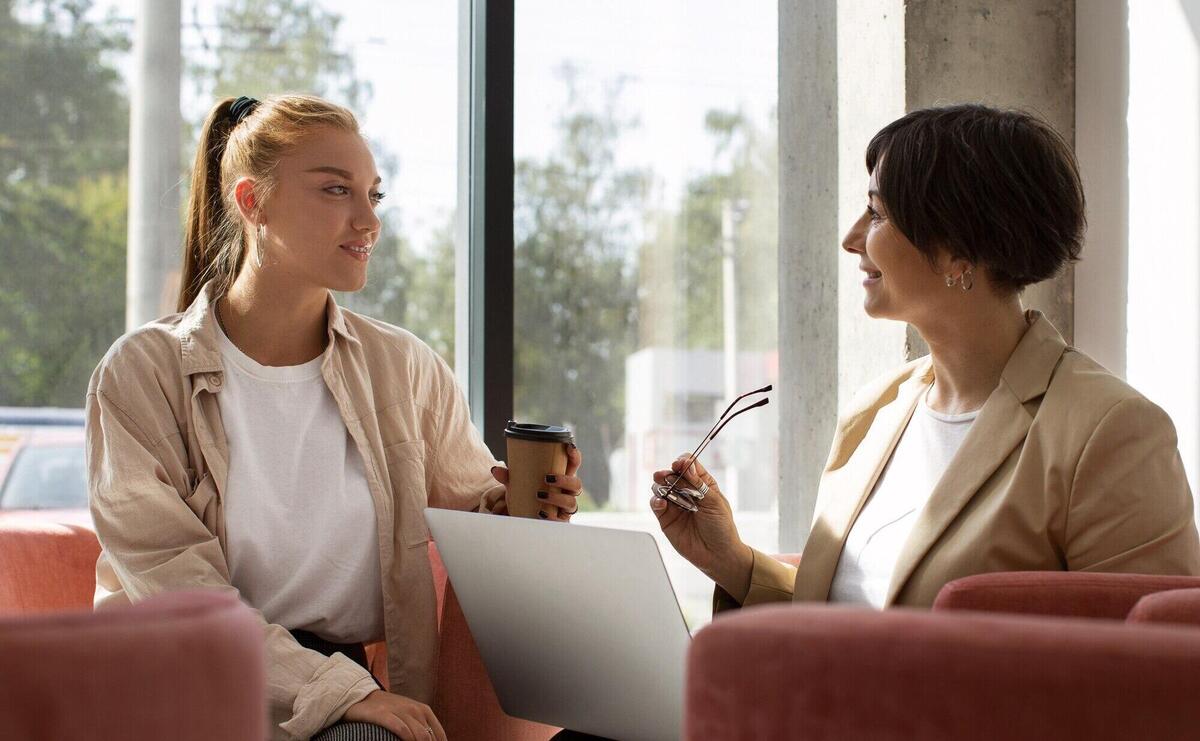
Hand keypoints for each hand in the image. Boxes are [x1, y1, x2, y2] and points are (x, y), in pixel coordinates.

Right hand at [342, 690, 445, 740]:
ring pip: (418, 735)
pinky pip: (401, 729)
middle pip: (429, 738)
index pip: (439, 736)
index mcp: (424, 710)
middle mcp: (415, 709)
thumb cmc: (388, 711)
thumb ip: (421, 729)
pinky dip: (406, 740)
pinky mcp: (384, 714)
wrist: (361, 696)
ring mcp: (399, 711)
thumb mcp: (408, 716)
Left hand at [488, 444, 583, 520]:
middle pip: (576, 484)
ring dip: (557, 498)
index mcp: (561, 478)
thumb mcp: (516, 485)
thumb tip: (495, 469)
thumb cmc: (525, 497)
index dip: (575, 456)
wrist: (522, 518)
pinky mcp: (560, 522)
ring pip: (571, 502)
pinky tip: (542, 514)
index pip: (573, 465)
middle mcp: (566, 493)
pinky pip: (562, 521)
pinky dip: (552, 518)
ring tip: (540, 495)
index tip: (568, 446)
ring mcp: (564, 508)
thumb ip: (508, 477)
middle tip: (547, 478)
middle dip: (565, 480)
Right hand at [650, 454, 752, 597]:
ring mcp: (675, 504)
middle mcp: (687, 492)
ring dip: (661, 485)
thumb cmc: (721, 527)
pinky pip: (656, 504)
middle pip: (672, 474)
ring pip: (661, 487)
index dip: (683, 462)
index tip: (680, 464)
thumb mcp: (714, 502)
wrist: (717, 554)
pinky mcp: (666, 518)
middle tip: (667, 475)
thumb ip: (698, 483)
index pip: (688, 465)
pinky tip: (662, 502)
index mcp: (702, 484)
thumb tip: (686, 464)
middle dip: (668, 472)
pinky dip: (656, 501)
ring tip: (666, 489)